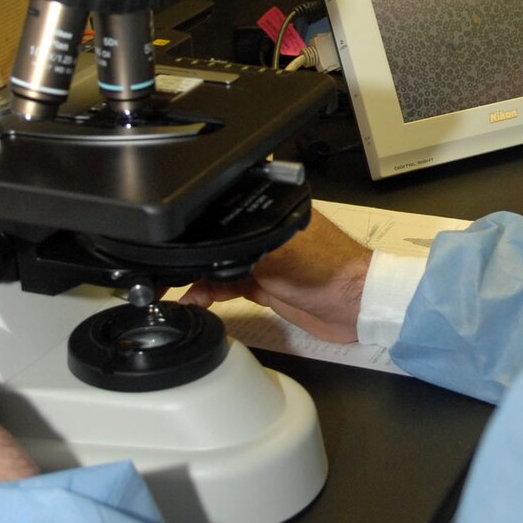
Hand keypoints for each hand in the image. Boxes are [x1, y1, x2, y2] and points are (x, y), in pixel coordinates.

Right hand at [181, 210, 370, 343]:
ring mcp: (269, 263)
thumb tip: (207, 245)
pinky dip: (214, 294)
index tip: (174, 244)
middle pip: (221, 244)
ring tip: (176, 291)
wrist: (355, 306)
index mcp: (273, 216)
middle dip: (195, 257)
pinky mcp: (270, 288)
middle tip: (167, 272)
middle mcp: (269, 236)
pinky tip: (196, 300)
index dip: (199, 231)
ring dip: (200, 280)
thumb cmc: (326, 271)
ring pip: (223, 268)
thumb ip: (239, 250)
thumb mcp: (274, 255)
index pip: (227, 219)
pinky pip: (233, 288)